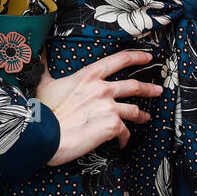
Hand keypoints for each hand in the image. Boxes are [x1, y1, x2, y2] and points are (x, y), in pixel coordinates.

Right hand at [36, 50, 161, 166]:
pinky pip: (125, 132)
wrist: (45, 133)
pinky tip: (121, 143)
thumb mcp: (44, 83)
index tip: (148, 57)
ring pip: (134, 110)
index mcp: (89, 75)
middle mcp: (103, 88)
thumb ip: (45, 68)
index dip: (136, 57)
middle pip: (134, 86)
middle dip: (149, 88)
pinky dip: (124, 139)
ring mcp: (109, 107)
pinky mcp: (112, 126)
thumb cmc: (43, 109)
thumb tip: (38, 52)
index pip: (119, 60)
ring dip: (141, 115)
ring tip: (145, 119)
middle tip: (158, 90)